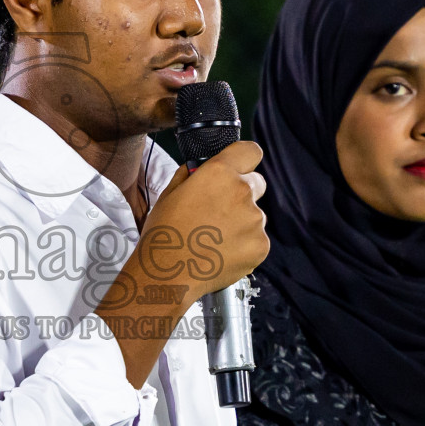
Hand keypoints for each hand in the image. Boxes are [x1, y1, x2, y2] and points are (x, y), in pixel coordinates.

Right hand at [97, 141, 267, 387]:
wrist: (168, 274)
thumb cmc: (164, 234)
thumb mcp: (169, 194)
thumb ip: (191, 175)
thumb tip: (200, 169)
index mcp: (219, 173)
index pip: (250, 151)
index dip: (245, 159)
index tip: (240, 167)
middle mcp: (242, 192)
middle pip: (256, 183)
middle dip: (243, 193)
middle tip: (219, 212)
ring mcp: (254, 221)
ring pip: (255, 215)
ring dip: (241, 222)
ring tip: (214, 239)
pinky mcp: (260, 246)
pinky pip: (257, 239)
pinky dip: (244, 245)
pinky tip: (221, 253)